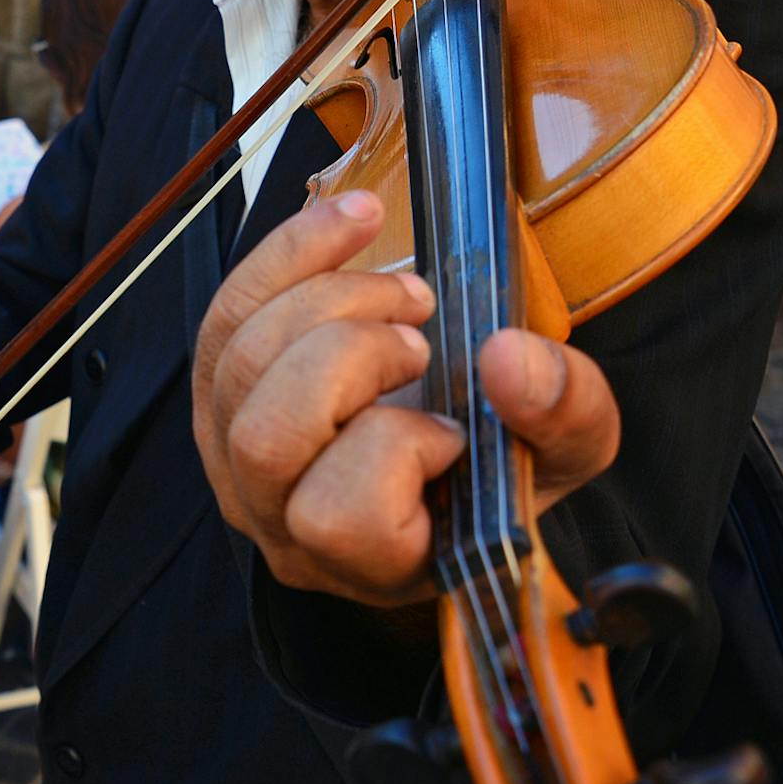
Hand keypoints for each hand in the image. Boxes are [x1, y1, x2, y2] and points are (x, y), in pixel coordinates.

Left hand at [192, 191, 619, 608]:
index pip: (337, 517)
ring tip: (406, 292)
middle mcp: (279, 522)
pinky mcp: (217, 394)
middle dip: (349, 357)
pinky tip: (360, 221)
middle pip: (266, 436)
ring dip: (325, 298)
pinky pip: (226, 311)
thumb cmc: (500, 467)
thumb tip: (508, 358)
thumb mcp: (564, 452)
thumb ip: (565, 413)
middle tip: (422, 338)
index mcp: (366, 562)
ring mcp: (232, 460)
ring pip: (237, 365)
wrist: (451, 446)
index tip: (453, 429)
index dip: (396, 449)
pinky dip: (291, 253)